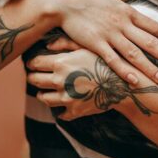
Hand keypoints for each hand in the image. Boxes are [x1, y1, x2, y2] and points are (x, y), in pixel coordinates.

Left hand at [26, 45, 157, 120]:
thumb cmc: (107, 60)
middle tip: (34, 74)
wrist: (126, 85)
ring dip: (43, 93)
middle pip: (34, 80)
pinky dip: (60, 109)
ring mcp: (66, 98)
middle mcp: (60, 81)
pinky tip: (64, 101)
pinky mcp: (75, 112)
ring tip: (46, 88)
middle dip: (33, 77)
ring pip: (43, 98)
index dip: (31, 63)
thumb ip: (65, 43)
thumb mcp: (86, 46)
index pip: (34, 64)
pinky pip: (60, 114)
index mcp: (60, 63)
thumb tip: (47, 44)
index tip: (31, 62)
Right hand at [48, 0, 157, 85]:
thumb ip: (125, 12)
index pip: (155, 27)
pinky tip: (134, 80)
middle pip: (150, 42)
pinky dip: (124, 70)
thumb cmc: (88, 0)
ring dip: (150, 68)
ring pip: (135, 54)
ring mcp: (110, 34)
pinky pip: (112, 59)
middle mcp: (123, 24)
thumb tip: (136, 18)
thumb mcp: (112, 1)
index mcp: (128, 12)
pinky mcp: (96, 43)